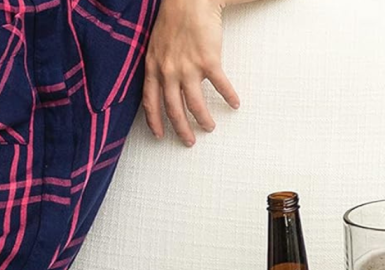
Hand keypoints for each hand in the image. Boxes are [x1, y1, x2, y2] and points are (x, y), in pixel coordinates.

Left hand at [143, 0, 240, 145]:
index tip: (159, 136)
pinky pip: (220, 86)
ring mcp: (188, 67)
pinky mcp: (208, 61)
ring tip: (209, 127)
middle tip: (189, 141)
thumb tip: (164, 83)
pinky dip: (228, 97)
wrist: (189, 1)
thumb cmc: (174, 19)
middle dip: (181, 130)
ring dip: (203, 119)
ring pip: (195, 104)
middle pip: (173, 109)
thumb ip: (160, 66)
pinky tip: (234, 103)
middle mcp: (168, 71)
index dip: (154, 121)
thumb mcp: (156, 44)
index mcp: (154, 67)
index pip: (150, 101)